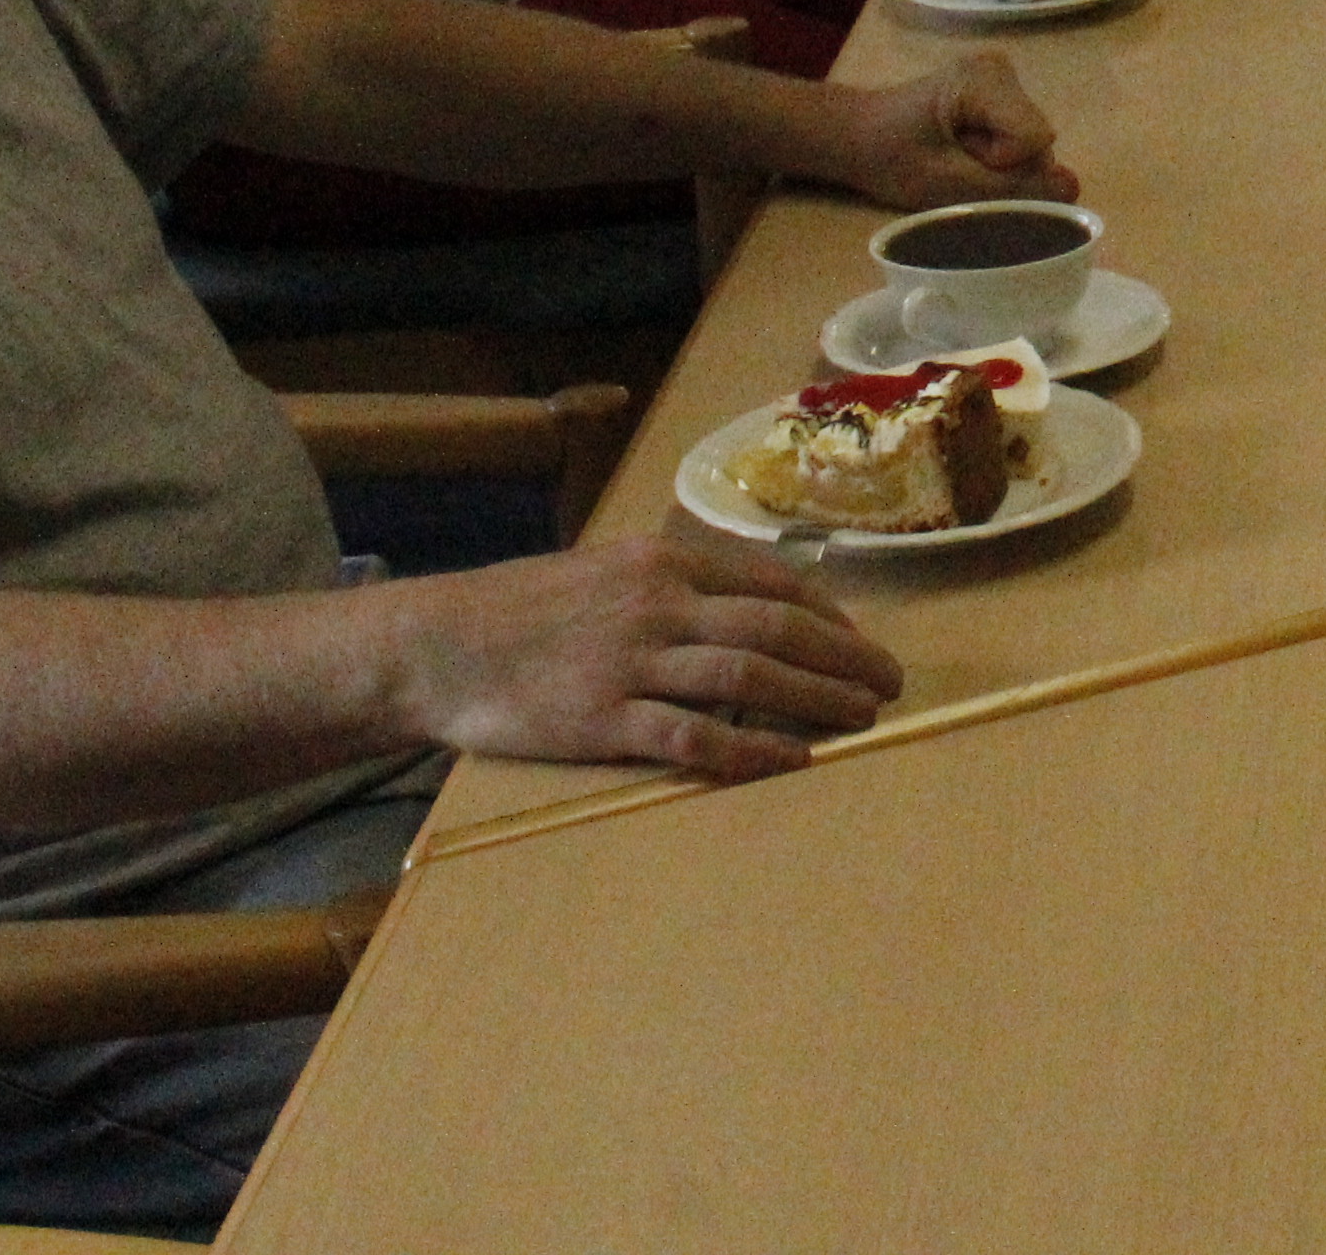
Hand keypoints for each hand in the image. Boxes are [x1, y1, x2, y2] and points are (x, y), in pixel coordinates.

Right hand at [389, 523, 904, 780]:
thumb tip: (744, 606)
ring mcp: (630, 662)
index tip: (862, 643)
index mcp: (662, 562)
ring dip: (817, 699)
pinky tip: (791, 762)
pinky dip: (750, 750)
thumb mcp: (605, 570)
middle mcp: (657, 604)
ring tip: (863, 719)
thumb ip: (672, 584)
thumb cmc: (521, 609)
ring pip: (749, 678)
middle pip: (777, 630)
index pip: (772, 585)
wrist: (436, 643)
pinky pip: (693, 737)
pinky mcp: (602, 720)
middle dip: (846, 658)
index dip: (831, 617)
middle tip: (889, 685)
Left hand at [819, 54, 1076, 209]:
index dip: (1004, 166)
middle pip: (1038, 141)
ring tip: (955, 158)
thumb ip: (1012, 188)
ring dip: (1001, 165)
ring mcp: (1003, 75)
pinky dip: (998, 153)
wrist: (854, 135)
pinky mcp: (1001, 89)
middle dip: (1004, 168)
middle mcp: (1002, 68)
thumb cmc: (889, 157)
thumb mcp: (946, 184)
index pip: (1035, 140)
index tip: (960, 164)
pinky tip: (963, 149)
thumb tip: (1075, 187)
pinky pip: (1023, 135)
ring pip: (1034, 143)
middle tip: (955, 164)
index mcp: (985, 80)